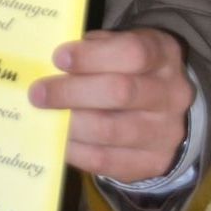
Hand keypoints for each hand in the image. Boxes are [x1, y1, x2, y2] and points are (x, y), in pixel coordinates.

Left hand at [28, 28, 194, 183]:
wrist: (168, 112)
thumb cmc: (130, 70)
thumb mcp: (120, 47)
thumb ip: (93, 50)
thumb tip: (52, 64)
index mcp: (164, 55)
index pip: (133, 53)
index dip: (92, 56)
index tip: (58, 58)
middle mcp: (172, 94)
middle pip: (120, 92)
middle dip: (71, 92)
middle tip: (37, 92)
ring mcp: (165, 133)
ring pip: (110, 130)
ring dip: (69, 123)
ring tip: (43, 115)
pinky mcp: (152, 163)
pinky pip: (106, 161)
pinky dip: (75, 150)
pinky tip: (57, 138)